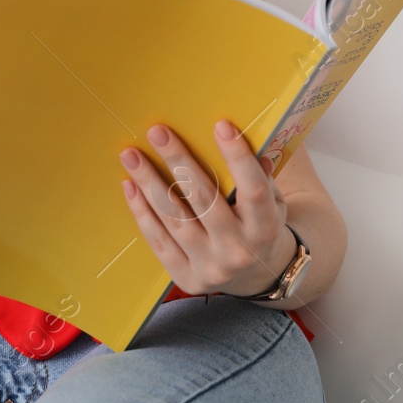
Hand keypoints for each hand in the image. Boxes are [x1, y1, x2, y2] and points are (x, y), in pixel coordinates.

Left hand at [118, 119, 292, 297]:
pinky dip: (142, 212)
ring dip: (149, 183)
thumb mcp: (272, 202)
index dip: (238, 158)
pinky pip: (159, 240)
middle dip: (178, 161)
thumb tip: (238, 138)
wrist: (258, 276)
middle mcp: (239, 250)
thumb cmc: (259, 225)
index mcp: (266, 228)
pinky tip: (130, 185)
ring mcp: (211, 267)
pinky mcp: (187, 278)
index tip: (220, 125)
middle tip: (157, 132)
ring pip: (175, 219)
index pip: (253, 190)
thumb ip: (258, 175)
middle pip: (204, 199)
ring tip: (131, 155)